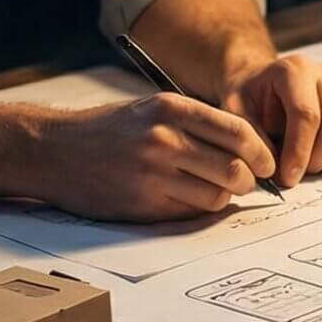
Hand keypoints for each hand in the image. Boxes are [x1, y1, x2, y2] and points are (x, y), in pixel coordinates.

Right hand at [38, 94, 276, 221]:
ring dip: (222, 197)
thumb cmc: (111, 129)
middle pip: (235, 170)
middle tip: (246, 182)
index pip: (239, 132)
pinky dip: (196, 208)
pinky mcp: (143, 204)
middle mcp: (163, 140)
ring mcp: (152, 175)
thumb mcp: (153, 108)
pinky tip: (182, 196)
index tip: (267, 162)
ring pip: (216, 196)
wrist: (54, 151)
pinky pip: (189, 212)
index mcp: (171, 108)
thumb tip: (250, 150)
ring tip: (209, 188)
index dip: (262, 152)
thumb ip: (198, 124)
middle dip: (249, 180)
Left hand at [225, 53, 321, 185]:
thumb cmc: (251, 99)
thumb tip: (274, 167)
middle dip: (318, 159)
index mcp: (296, 69)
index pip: (307, 114)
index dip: (299, 151)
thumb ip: (252, 136)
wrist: (264, 86)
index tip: (287, 177)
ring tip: (308, 164)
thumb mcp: (236, 112)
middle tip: (296, 174)